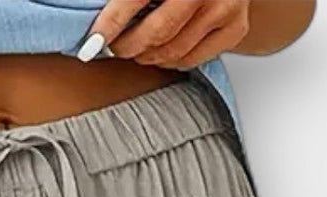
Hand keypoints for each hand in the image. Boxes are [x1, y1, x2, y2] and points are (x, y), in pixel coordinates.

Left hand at [81, 0, 251, 68]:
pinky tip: (162, 50)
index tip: (90, 45)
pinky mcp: (235, 28)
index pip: (133, 0)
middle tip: (115, 46)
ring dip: (148, 56)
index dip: (109, 25)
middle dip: (127, 46)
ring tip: (138, 48)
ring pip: (172, 52)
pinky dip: (171, 60)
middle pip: (155, 34)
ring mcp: (224, 8)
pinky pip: (192, 59)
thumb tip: (97, 13)